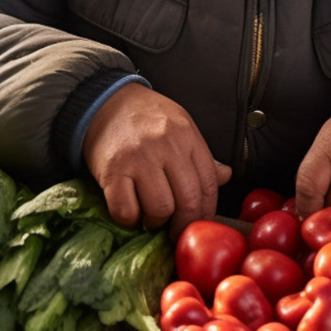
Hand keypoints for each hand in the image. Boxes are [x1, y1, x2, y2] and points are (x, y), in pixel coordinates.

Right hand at [82, 82, 231, 233]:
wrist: (105, 100)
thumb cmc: (145, 117)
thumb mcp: (180, 126)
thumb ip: (201, 155)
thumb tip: (225, 177)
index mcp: (187, 137)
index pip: (209, 185)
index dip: (207, 211)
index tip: (199, 223)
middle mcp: (166, 147)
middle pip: (188, 201)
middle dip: (183, 225)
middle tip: (175, 231)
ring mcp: (138, 158)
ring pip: (159, 209)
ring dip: (156, 222)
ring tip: (150, 218)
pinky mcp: (112, 170)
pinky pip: (125, 210)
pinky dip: (129, 220)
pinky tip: (131, 213)